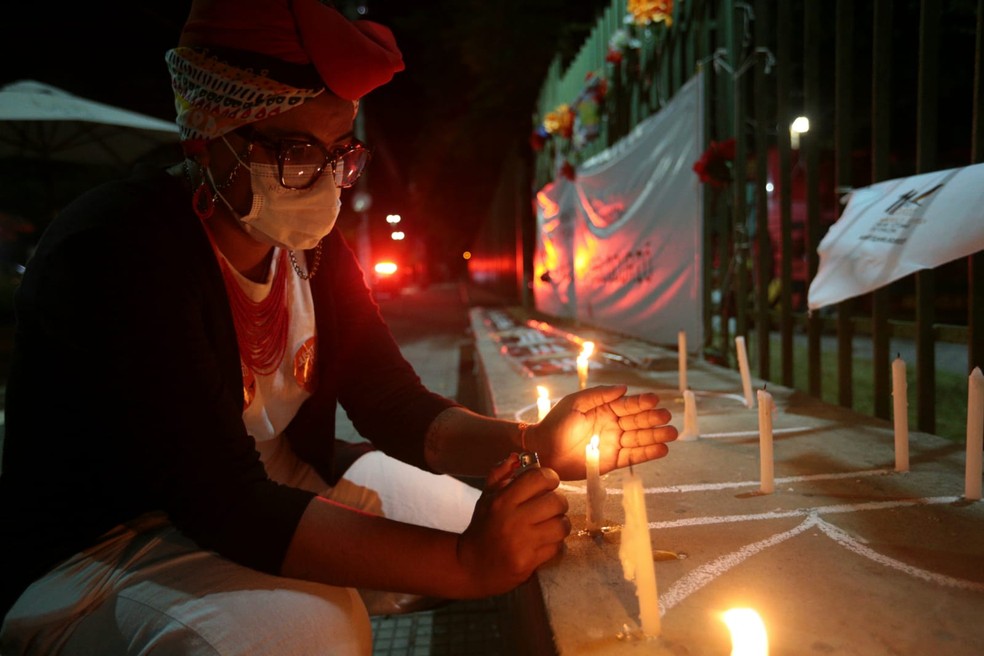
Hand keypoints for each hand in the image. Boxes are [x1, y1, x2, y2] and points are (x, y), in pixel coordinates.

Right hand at [456, 454, 569, 596]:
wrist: (470, 566)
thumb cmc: (482, 528)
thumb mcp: (486, 497)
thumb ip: (500, 474)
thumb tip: (516, 457)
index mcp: (502, 500)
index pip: (539, 478)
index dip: (550, 478)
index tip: (549, 483)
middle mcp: (512, 520)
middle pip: (556, 501)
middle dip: (559, 502)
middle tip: (552, 506)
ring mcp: (521, 543)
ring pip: (561, 525)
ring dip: (560, 524)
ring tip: (552, 524)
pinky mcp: (528, 563)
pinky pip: (557, 547)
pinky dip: (555, 544)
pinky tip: (545, 542)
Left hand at [529, 385, 676, 479]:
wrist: (543, 450)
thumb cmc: (556, 423)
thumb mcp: (576, 402)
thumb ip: (599, 394)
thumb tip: (624, 388)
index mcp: (605, 409)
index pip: (628, 405)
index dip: (642, 403)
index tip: (655, 400)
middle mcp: (613, 425)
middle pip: (638, 422)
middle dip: (653, 419)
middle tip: (667, 417)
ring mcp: (614, 444)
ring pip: (640, 439)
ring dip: (656, 436)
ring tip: (672, 433)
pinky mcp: (613, 461)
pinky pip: (633, 457)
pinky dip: (648, 454)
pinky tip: (662, 449)